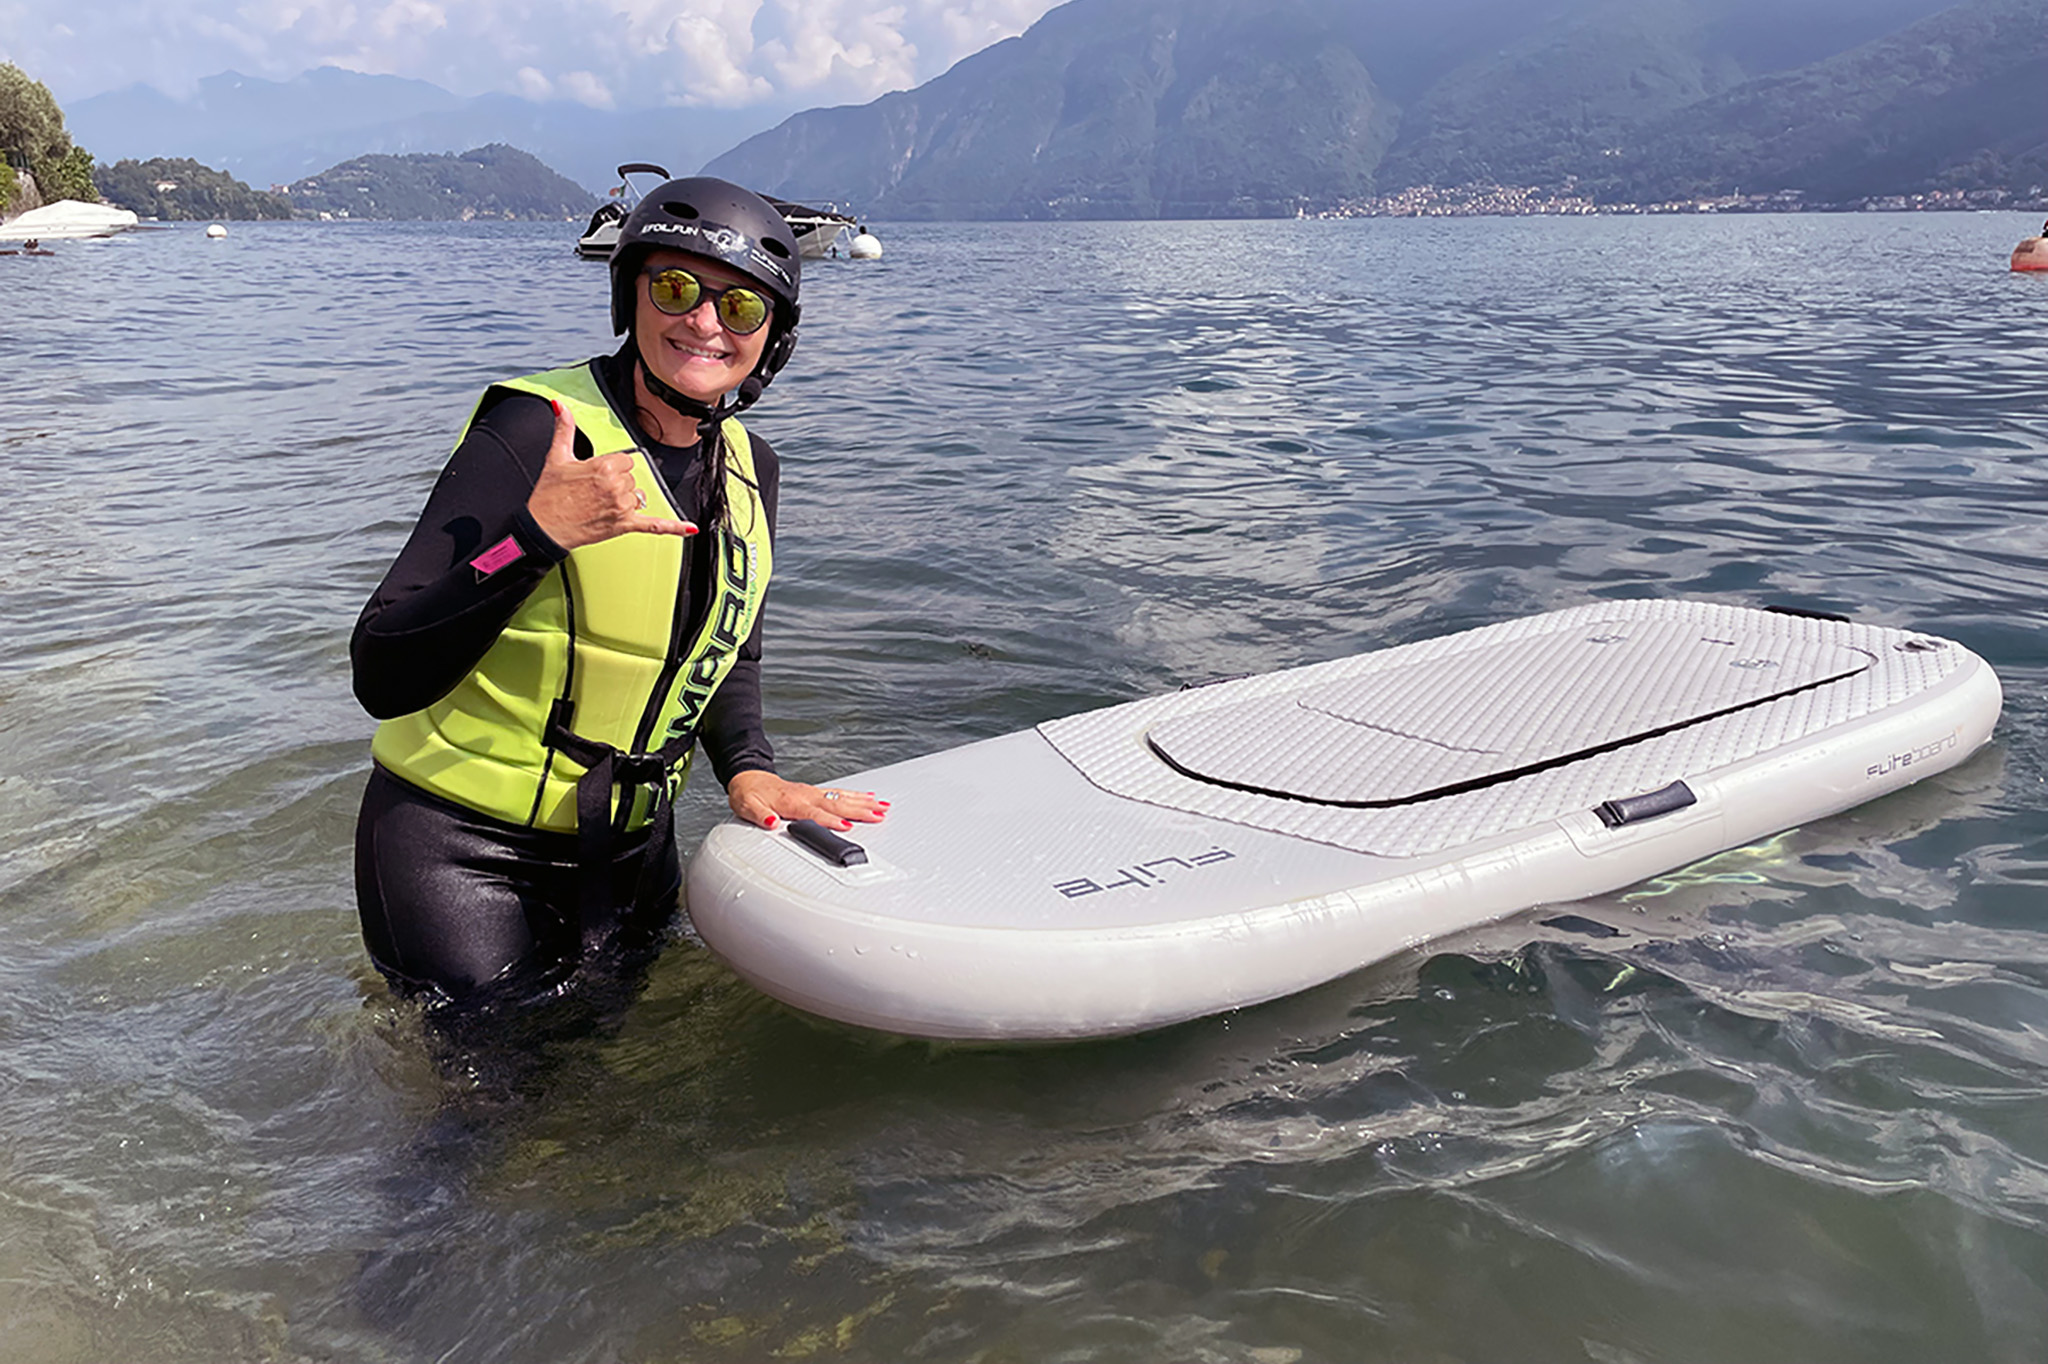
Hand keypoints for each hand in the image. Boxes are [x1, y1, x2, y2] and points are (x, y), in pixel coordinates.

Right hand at [526, 399, 696, 549]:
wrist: (543, 528)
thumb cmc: (548, 496)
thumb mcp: (557, 457)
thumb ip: (564, 429)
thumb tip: (559, 405)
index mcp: (604, 467)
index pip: (626, 460)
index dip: (612, 467)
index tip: (597, 474)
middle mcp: (616, 487)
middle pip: (632, 478)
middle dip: (617, 484)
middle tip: (594, 492)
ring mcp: (621, 507)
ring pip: (638, 497)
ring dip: (626, 500)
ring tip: (602, 505)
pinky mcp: (623, 526)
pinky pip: (654, 526)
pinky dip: (672, 527)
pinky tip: (688, 528)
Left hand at [727, 770, 889, 831]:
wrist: (748, 778)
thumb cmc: (748, 795)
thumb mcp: (747, 807)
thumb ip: (760, 815)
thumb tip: (771, 822)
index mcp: (791, 802)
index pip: (815, 813)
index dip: (830, 820)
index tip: (847, 826)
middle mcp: (806, 795)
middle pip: (837, 804)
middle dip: (860, 810)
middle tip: (879, 814)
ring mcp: (813, 792)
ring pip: (842, 797)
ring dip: (863, 802)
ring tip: (882, 806)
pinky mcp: (815, 791)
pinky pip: (840, 793)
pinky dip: (856, 795)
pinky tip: (868, 797)